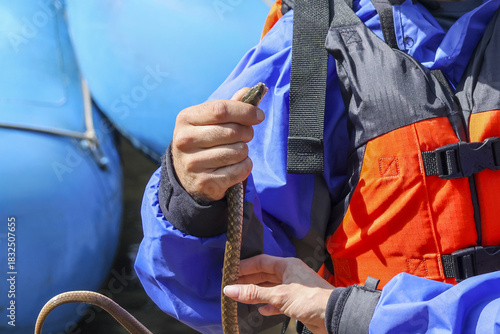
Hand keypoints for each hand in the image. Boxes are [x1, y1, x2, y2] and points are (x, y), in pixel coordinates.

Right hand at [171, 88, 265, 202]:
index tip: (259, 116)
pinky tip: (234, 166)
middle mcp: (185, 140)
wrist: (187, 177)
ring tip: (235, 152)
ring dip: (244, 152)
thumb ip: (231, 105)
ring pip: (239, 152)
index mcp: (186, 118)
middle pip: (233, 131)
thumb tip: (250, 91)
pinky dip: (244, 167)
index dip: (245, 111)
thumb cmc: (204, 141)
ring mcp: (193, 163)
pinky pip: (240, 170)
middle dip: (247, 133)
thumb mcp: (210, 121)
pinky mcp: (204, 182)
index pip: (221, 109)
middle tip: (245, 136)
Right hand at [223, 254, 333, 333]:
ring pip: (271, 288)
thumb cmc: (309, 299)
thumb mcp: (279, 295)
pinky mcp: (297, 302)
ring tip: (241, 296)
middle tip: (231, 284)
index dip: (245, 266)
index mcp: (287, 265)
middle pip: (264, 274)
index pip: (261, 262)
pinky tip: (261, 310)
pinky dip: (269, 305)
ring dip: (257, 293)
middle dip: (249, 280)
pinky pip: (279, 301)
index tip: (230, 271)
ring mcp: (294, 288)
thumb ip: (254, 293)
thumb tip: (229, 290)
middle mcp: (290, 274)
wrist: (333, 315)